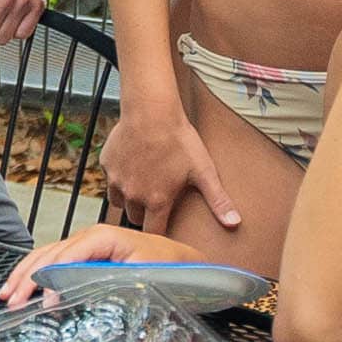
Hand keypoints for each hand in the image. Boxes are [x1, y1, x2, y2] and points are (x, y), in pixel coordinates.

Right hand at [1, 223, 199, 306]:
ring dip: (25, 275)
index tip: (45, 301)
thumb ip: (108, 281)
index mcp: (102, 237)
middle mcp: (89, 237)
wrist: (184, 261)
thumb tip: (78, 291)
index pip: (67, 255)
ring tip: (8, 294)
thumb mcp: (141, 274)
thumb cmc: (167, 267)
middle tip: (12, 301)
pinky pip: (53, 260)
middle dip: (28, 278)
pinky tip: (23, 285)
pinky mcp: (86, 254)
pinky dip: (34, 273)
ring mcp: (85, 244)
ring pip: (46, 256)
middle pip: (49, 254)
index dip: (53, 277)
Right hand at [101, 101, 236, 231]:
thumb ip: (218, 200)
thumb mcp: (203, 171)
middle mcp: (133, 195)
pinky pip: (110, 179)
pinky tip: (132, 164)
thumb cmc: (177, 138)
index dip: (160, 230)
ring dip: (129, 198)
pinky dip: (119, 176)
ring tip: (143, 184)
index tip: (165, 224)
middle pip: (135, 218)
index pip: (153, 232)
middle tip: (156, 198)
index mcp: (156, 201)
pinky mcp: (107, 165)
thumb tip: (234, 222)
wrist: (151, 110)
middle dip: (145, 213)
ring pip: (119, 201)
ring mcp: (117, 180)